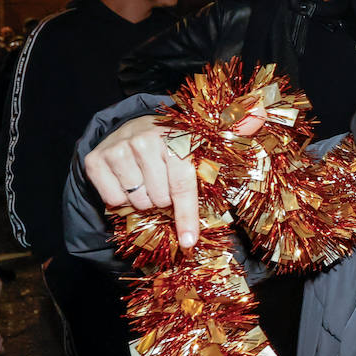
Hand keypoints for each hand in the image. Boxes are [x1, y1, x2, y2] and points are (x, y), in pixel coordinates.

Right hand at [83, 107, 265, 247]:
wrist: (134, 128)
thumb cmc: (177, 143)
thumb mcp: (204, 139)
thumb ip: (234, 131)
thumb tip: (260, 114)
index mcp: (178, 137)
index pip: (183, 185)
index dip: (187, 216)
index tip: (188, 242)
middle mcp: (146, 139)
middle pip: (159, 199)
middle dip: (164, 201)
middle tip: (164, 184)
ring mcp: (119, 148)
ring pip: (137, 201)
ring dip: (144, 200)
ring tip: (147, 181)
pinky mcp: (96, 159)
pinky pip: (112, 199)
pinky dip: (120, 199)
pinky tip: (128, 181)